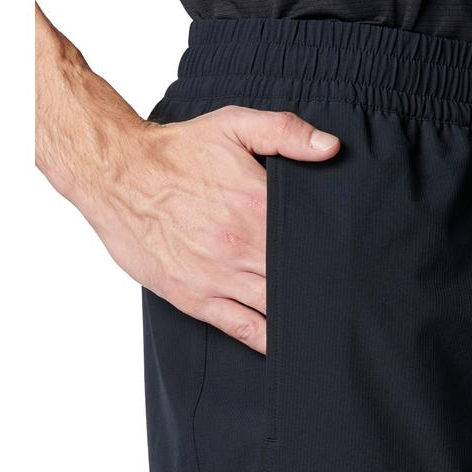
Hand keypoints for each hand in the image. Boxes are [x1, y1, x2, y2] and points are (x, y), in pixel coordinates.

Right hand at [35, 4, 339, 353]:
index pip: (312, 242)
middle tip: (349, 302)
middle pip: (299, 279)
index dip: (337, 257)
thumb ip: (286, 133)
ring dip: (301, 317)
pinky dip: (268, 340)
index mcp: (258, 208)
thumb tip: (332, 147)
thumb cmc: (175, 152)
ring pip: (275, 308)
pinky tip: (288, 346)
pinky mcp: (194, 296)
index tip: (356, 266)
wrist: (115, 174)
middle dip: (324, 291)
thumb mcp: (232, 125)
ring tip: (329, 329)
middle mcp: (243, 247)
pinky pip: (242, 328)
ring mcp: (218, 277)